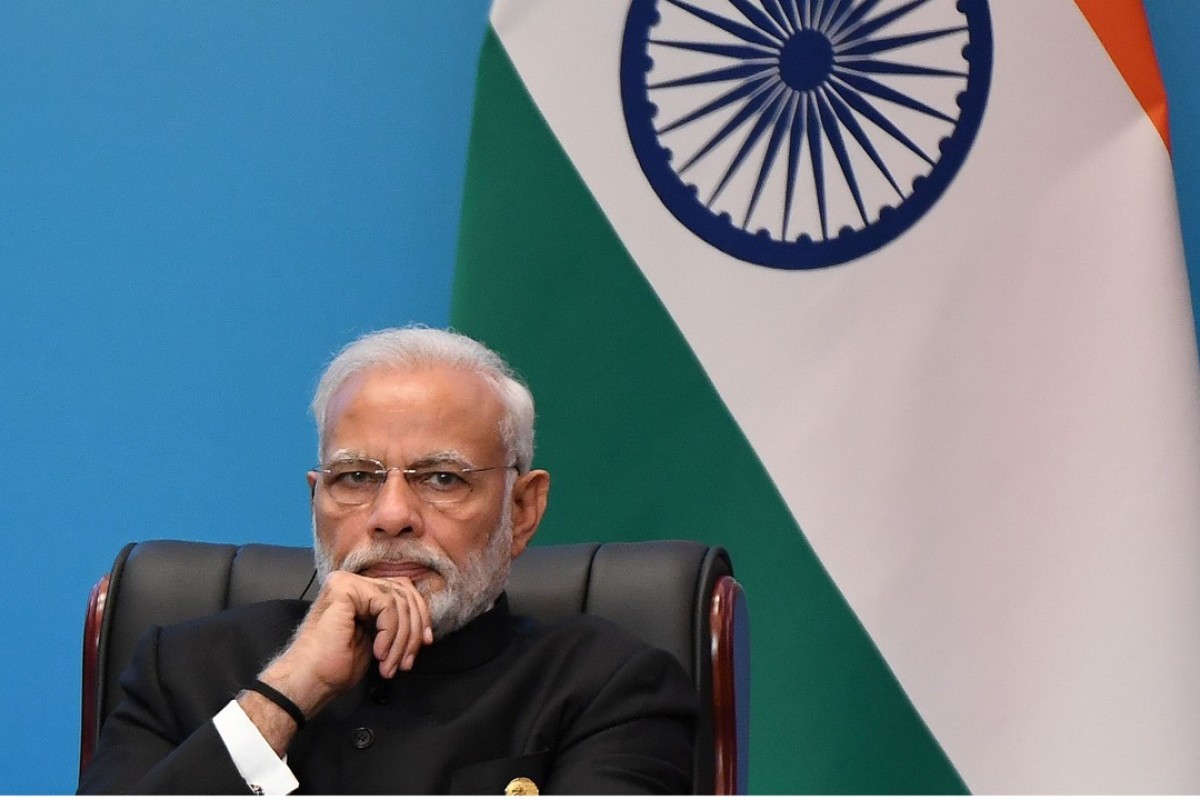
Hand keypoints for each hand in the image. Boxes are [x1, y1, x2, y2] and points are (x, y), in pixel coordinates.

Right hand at [239, 571, 431, 750]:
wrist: (309, 680)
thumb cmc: (336, 666)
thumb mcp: (376, 639)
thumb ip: (393, 621)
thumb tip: (422, 619)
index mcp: (359, 591)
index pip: (402, 591)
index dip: (420, 616)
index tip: (425, 643)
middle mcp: (352, 581)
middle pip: (404, 592)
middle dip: (414, 629)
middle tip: (408, 660)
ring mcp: (346, 582)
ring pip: (398, 601)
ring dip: (401, 639)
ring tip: (390, 664)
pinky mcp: (345, 588)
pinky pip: (386, 605)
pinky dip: (389, 633)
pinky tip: (379, 653)